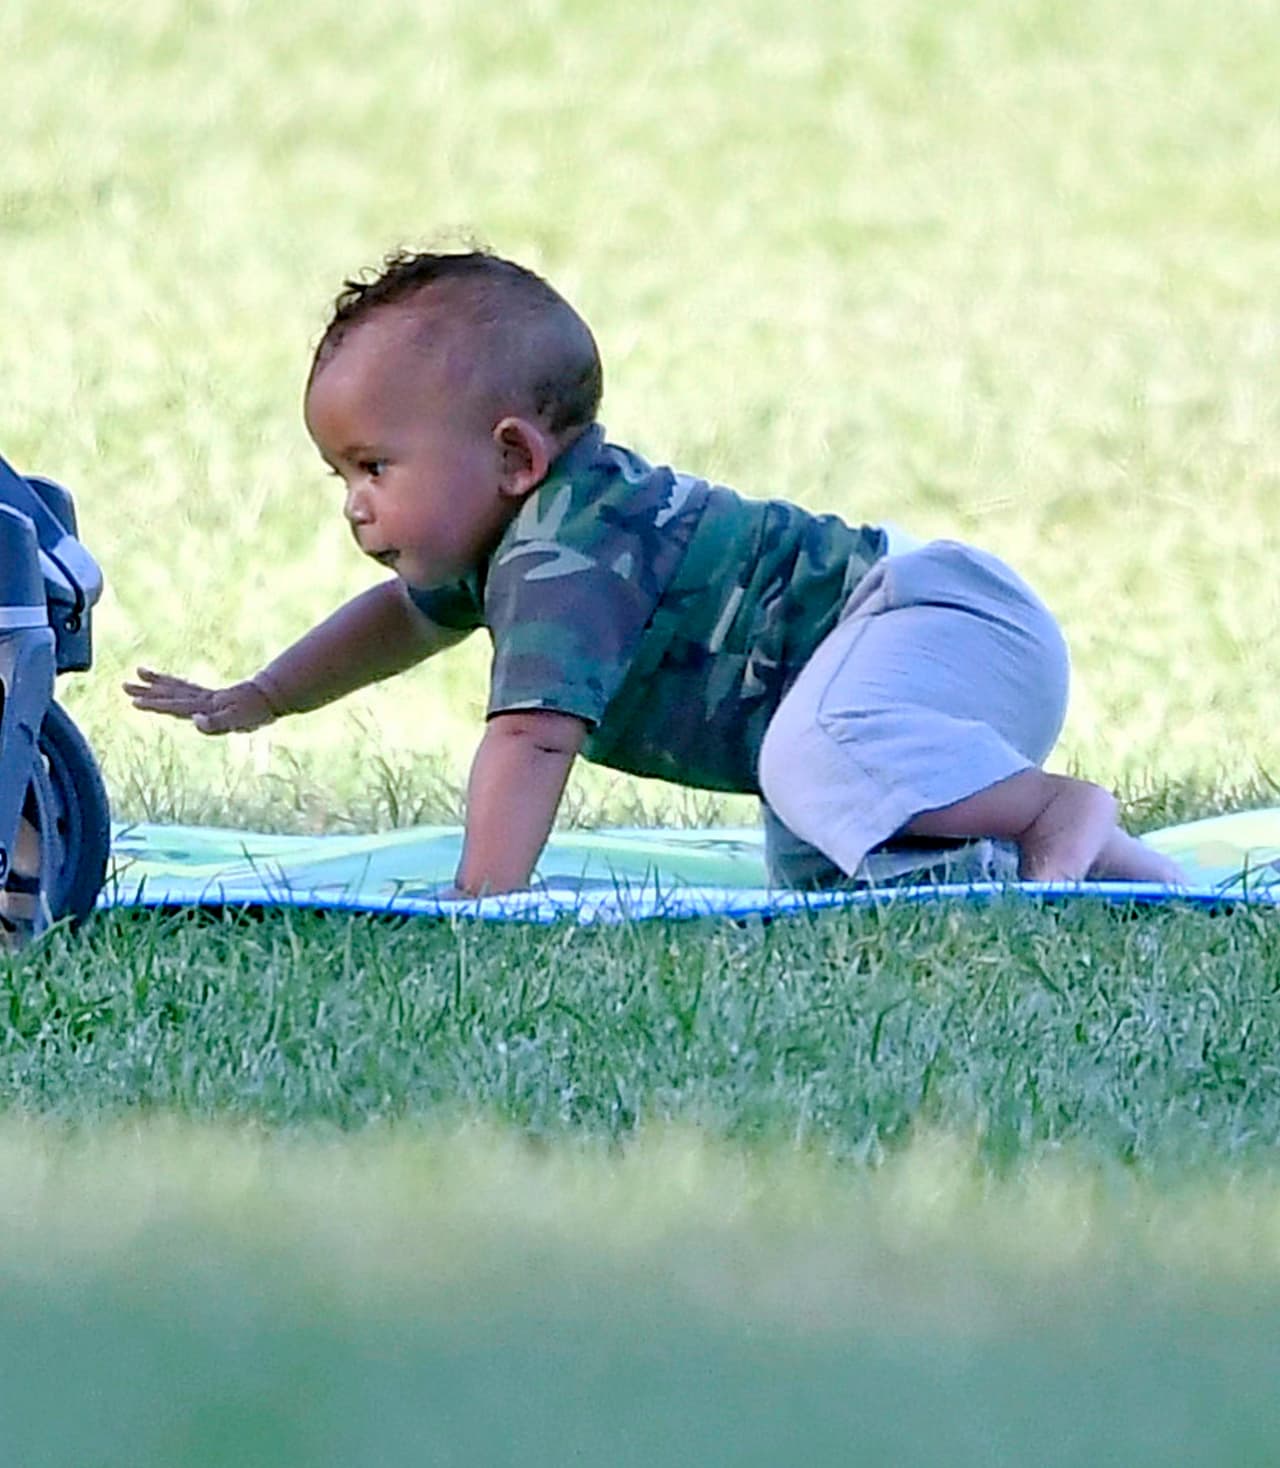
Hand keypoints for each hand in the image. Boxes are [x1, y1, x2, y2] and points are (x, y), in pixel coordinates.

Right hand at [122, 667, 279, 734]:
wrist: (272, 695)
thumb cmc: (255, 712)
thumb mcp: (237, 722)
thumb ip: (215, 723)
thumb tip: (193, 721)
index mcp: (205, 706)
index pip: (174, 706)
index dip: (155, 704)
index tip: (135, 701)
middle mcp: (202, 698)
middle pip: (170, 693)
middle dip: (147, 690)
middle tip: (123, 684)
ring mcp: (207, 695)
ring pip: (176, 687)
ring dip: (157, 682)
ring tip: (139, 672)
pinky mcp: (213, 696)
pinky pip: (187, 688)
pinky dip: (173, 684)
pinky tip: (168, 685)